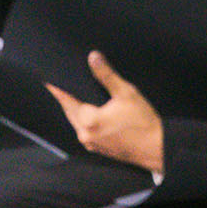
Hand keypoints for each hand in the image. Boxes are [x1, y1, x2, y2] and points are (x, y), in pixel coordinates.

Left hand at [45, 51, 163, 171]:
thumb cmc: (143, 123)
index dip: (57, 90)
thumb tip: (94, 58)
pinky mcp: (99, 149)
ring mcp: (91, 144)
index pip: (66, 100)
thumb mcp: (126, 93)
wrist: (157, 147)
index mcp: (88, 120)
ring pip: (77, 123)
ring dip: (77, 112)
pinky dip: (87, 123)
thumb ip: (107, 75)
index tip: (49, 82)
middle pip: (69, 112)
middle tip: (64, 88)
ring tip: (82, 100)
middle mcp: (85, 134)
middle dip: (67, 100)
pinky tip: (97, 116)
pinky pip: (86, 132)